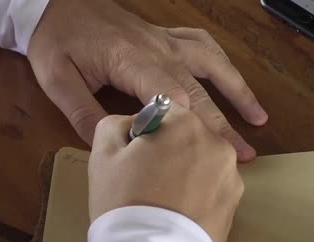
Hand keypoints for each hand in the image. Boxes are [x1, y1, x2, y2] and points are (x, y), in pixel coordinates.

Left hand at [28, 0, 267, 160]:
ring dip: (237, 90)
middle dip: (223, 123)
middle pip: (199, 87)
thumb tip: (111, 145)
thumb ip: (83, 113)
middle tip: (243, 153)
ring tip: (258, 117)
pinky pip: (201, 43)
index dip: (193, 125)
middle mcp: (156, 48)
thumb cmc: (55, 41)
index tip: (209, 154)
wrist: (55, 5)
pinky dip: (221, 61)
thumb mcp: (57, 80)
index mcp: (131, 60)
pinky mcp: (162, 36)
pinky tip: (231, 76)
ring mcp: (163, 39)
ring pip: (211, 62)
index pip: (171, 95)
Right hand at [88, 103, 243, 241]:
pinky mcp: (235, 204)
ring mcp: (231, 175)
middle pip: (186, 136)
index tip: (134, 155)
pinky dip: (197, 194)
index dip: (145, 131)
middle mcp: (217, 143)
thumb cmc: (123, 201)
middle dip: (168, 150)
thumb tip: (132, 124)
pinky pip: (212, 187)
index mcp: (185, 123)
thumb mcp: (102, 153)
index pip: (163, 110)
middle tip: (145, 180)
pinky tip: (178, 213)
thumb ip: (114, 123)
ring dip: (185, 171)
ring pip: (201, 161)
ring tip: (162, 200)